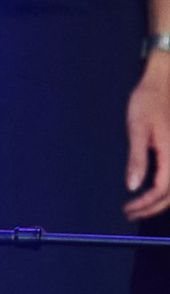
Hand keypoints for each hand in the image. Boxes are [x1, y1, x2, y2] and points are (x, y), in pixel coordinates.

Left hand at [124, 54, 169, 219]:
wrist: (162, 79)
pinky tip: (150, 190)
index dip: (145, 204)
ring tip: (139, 207)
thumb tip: (133, 186)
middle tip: (131, 214)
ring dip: (159, 200)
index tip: (127, 209)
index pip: (162, 189)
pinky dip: (165, 188)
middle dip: (152, 207)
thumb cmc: (148, 100)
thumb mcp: (137, 130)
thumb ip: (136, 159)